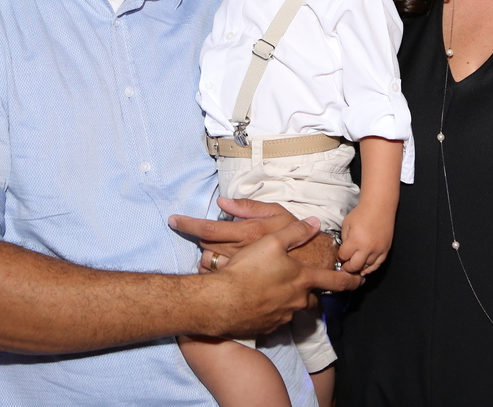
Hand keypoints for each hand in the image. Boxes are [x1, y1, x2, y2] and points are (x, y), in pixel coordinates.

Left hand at [169, 197, 337, 269]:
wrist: (318, 268)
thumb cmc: (298, 239)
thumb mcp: (278, 215)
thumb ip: (250, 207)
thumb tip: (223, 203)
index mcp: (248, 234)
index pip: (210, 228)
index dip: (188, 224)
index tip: (173, 220)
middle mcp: (242, 254)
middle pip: (206, 248)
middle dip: (200, 241)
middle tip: (201, 235)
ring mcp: (243, 274)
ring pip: (210, 266)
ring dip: (207, 259)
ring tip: (216, 253)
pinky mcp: (247, 288)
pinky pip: (222, 281)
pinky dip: (217, 273)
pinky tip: (226, 269)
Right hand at [201, 217, 362, 337]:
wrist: (221, 302)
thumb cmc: (247, 269)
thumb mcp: (271, 242)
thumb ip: (295, 232)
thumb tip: (315, 222)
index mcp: (302, 279)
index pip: (335, 281)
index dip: (350, 280)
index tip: (360, 280)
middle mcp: (297, 301)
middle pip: (312, 299)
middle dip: (311, 292)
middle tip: (302, 285)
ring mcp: (283, 317)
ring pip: (293, 308)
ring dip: (288, 300)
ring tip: (273, 291)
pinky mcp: (267, 328)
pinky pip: (275, 318)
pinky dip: (271, 310)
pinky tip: (257, 302)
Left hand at [339, 202, 394, 274]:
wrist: (379, 207)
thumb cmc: (362, 213)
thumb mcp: (347, 224)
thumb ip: (344, 239)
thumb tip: (344, 251)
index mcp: (355, 240)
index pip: (344, 256)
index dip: (340, 257)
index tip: (340, 256)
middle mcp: (367, 247)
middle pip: (355, 266)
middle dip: (347, 267)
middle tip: (345, 266)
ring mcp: (378, 249)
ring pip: (366, 267)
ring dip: (359, 268)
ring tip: (354, 266)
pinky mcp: (385, 249)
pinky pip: (378, 265)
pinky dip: (370, 269)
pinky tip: (365, 270)